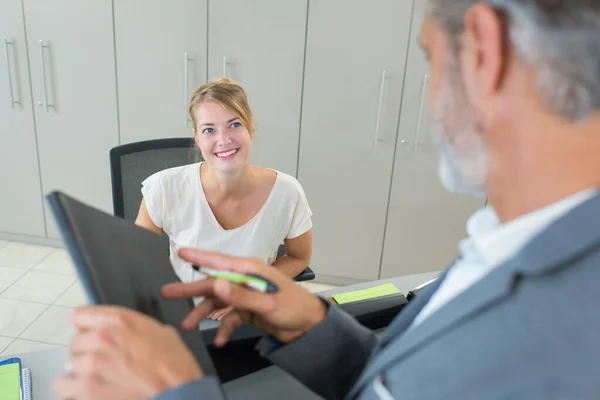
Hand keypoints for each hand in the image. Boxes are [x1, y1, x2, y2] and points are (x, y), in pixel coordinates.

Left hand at [53, 306, 202, 399]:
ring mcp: (91, 366)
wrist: (178, 396)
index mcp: (121, 321)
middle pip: (75, 342)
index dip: (87, 326)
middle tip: (104, 364)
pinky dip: (74, 392)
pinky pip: (64, 388)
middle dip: (86, 353)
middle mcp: (102, 339)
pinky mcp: (85, 390)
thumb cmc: (175, 369)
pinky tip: (92, 393)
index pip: (81, 315)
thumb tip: (125, 332)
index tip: (90, 334)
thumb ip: (136, 328)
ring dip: (81, 374)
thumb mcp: (163, 334)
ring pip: (68, 366)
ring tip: (100, 382)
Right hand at [162, 248, 326, 345]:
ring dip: (204, 313)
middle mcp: (245, 279)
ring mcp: (246, 294)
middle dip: (191, 290)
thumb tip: (217, 285)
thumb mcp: (267, 302)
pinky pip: (230, 317)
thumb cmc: (294, 306)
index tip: (180, 252)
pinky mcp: (248, 309)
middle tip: (167, 293)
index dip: (199, 257)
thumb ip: (240, 295)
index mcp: (250, 270)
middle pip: (213, 283)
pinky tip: (219, 339)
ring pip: (218, 302)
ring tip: (187, 325)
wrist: (309, 325)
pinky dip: (223, 327)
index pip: (219, 262)